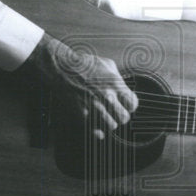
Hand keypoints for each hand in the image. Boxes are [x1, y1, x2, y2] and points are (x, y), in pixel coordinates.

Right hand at [23, 33, 137, 138]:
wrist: (62, 68)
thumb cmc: (84, 64)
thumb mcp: (107, 65)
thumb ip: (119, 79)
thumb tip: (124, 89)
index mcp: (115, 84)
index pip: (132, 104)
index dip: (130, 105)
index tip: (125, 104)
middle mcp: (106, 96)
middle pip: (124, 118)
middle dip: (121, 115)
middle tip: (116, 112)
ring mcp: (94, 106)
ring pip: (112, 126)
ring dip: (110, 122)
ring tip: (106, 117)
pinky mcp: (82, 113)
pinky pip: (96, 130)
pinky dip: (98, 131)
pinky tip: (98, 127)